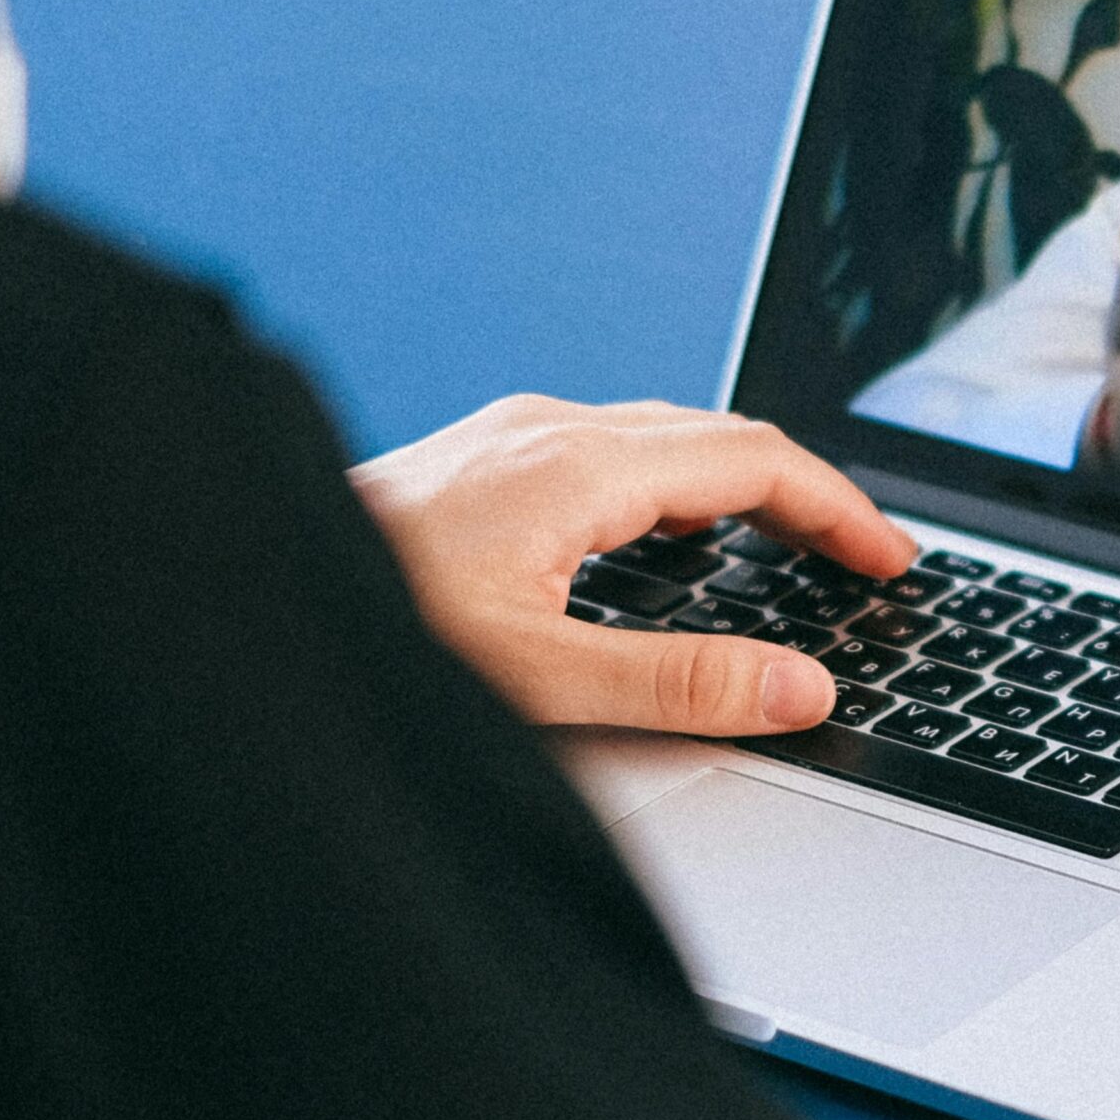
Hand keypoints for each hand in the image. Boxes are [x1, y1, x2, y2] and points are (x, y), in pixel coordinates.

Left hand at [351, 395, 916, 737]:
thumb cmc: (357, 635)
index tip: (892, 563)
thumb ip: (681, 685)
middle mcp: (547, 432)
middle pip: (721, 436)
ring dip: (744, 484)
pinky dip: (679, 485)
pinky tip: (666, 536)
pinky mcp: (474, 461)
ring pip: (665, 437)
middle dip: (807, 494)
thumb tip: (802, 688)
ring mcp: (506, 438)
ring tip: (789, 547)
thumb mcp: (536, 683)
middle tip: (863, 561)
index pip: (756, 461)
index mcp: (577, 467)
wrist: (228, 597)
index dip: (841, 511)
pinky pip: (613, 448)